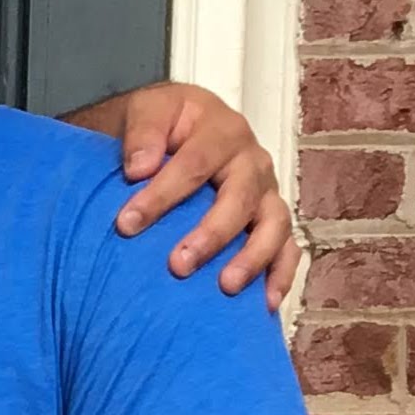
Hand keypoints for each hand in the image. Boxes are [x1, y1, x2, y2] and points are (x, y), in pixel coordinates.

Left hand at [101, 82, 301, 308]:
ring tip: (226, 287)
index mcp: (222, 130)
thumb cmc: (163, 124)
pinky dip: (282, 275)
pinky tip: (264, 304)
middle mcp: (252, 161)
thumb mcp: (147, 110)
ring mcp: (267, 192)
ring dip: (253, 258)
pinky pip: (288, 248)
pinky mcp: (273, 219)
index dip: (161, 195)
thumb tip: (139, 169)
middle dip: (210, 234)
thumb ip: (143, 132)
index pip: (194, 164)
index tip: (126, 225)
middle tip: (178, 266)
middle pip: (239, 199)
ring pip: (273, 225)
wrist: (180, 126)